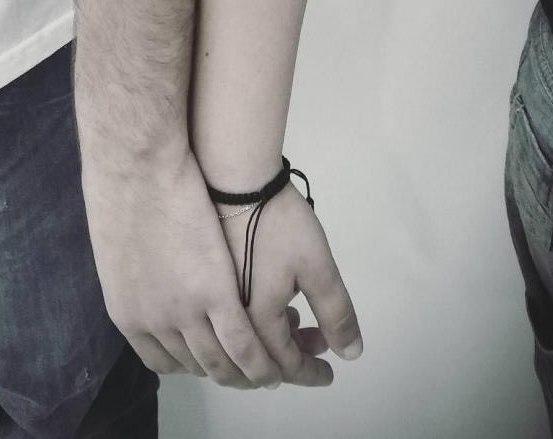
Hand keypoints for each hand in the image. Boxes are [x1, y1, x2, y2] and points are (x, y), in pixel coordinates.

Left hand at [80, 143, 288, 388]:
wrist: (139, 170)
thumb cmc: (125, 193)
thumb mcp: (119, 251)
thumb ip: (137, 278)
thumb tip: (153, 282)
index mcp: (129, 316)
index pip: (165, 361)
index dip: (194, 364)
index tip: (214, 358)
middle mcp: (155, 324)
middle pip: (199, 366)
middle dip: (231, 375)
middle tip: (255, 369)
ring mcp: (185, 312)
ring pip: (224, 363)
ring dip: (254, 374)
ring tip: (279, 368)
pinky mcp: (215, 294)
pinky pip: (245, 341)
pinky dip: (265, 356)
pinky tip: (287, 352)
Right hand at [216, 182, 362, 381]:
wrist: (233, 179)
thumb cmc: (278, 221)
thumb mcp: (317, 266)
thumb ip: (336, 312)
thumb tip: (350, 353)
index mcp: (256, 321)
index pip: (285, 365)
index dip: (311, 372)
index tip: (329, 373)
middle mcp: (227, 319)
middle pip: (259, 358)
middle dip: (294, 356)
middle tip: (320, 340)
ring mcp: (210, 300)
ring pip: (241, 340)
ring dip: (273, 340)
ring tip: (296, 320)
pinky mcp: (202, 279)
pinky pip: (226, 319)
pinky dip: (252, 321)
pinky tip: (267, 302)